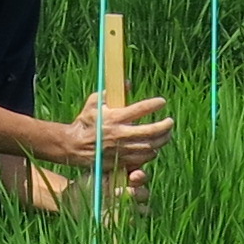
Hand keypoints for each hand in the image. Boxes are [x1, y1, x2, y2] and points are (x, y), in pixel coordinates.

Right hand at [46, 94, 174, 176]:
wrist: (73, 146)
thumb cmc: (84, 122)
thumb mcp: (94, 103)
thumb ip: (110, 93)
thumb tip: (128, 84)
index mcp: (114, 117)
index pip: (140, 109)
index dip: (154, 104)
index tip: (162, 102)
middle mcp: (120, 133)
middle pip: (151, 131)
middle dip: (164, 126)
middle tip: (170, 122)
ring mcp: (121, 149)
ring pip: (150, 146)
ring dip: (161, 140)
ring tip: (166, 134)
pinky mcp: (120, 160)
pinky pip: (142, 158)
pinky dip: (151, 152)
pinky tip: (154, 147)